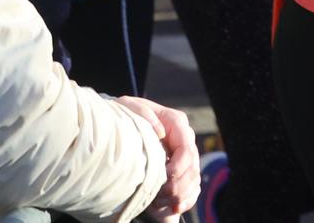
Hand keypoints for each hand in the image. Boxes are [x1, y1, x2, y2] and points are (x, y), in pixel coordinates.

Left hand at [112, 95, 199, 218]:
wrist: (119, 127)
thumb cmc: (123, 116)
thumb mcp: (129, 107)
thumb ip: (144, 113)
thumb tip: (161, 132)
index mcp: (176, 123)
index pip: (187, 148)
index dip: (178, 167)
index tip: (162, 178)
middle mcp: (184, 139)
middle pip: (192, 168)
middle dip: (176, 186)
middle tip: (156, 196)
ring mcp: (185, 156)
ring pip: (193, 181)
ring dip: (177, 196)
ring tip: (157, 202)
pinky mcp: (182, 172)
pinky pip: (193, 191)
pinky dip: (183, 202)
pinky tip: (168, 207)